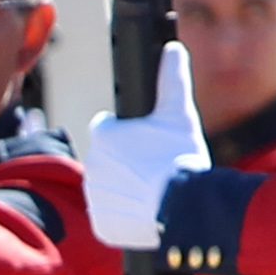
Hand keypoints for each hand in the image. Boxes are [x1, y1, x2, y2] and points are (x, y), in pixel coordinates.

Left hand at [83, 41, 209, 250]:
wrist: (184, 207)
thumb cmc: (180, 158)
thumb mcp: (178, 113)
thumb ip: (172, 79)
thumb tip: (173, 48)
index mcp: (103, 136)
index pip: (106, 129)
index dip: (125, 135)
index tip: (143, 143)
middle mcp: (91, 166)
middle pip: (107, 162)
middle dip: (124, 164)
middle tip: (151, 169)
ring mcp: (94, 198)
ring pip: (107, 190)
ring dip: (123, 190)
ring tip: (151, 192)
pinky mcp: (101, 226)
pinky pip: (110, 218)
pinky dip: (123, 218)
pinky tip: (145, 212)